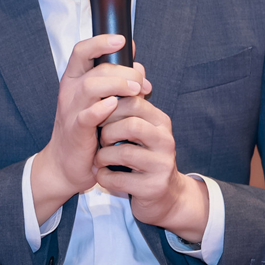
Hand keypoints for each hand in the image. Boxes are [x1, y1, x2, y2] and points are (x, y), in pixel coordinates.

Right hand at [30, 34, 148, 221]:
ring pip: (91, 86)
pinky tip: (115, 106)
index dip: (101, 42)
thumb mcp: (102, 101)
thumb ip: (117, 82)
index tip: (121, 40)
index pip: (82, 51)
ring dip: (117, 85)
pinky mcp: (76, 131)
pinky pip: (87, 116)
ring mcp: (71, 111)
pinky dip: (101, 109)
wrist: (68, 164)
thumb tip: (139, 66)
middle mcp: (70, 91)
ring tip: (136, 90)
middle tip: (142, 82)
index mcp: (75, 80)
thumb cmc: (89, 131)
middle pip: (96, 68)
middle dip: (124, 70)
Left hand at [94, 94, 209, 243]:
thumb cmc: (144, 157)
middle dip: (107, 132)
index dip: (110, 107)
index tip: (99, 117)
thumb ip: (133, 104)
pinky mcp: (152, 188)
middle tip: (99, 140)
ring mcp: (162, 166)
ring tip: (99, 159)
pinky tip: (102, 175)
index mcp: (161, 122)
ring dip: (103, 156)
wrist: (164, 197)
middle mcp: (165, 141)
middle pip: (131, 125)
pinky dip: (103, 176)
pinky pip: (118, 179)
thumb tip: (132, 68)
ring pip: (124, 153)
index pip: (135, 101)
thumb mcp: (143, 129)